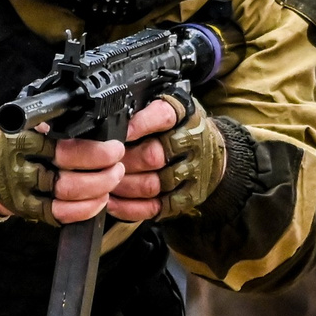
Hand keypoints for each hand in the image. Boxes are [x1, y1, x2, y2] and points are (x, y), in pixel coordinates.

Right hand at [0, 124, 132, 225]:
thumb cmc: (18, 141)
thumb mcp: (32, 122)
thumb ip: (57, 122)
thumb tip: (99, 124)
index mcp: (24, 139)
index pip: (64, 148)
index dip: (94, 152)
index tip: (115, 148)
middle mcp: (21, 166)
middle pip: (67, 175)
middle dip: (102, 173)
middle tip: (118, 165)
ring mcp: (23, 191)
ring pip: (65, 195)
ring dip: (97, 190)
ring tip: (113, 179)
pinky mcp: (27, 209)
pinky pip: (58, 214)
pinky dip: (83, 210)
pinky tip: (99, 201)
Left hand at [109, 95, 225, 221]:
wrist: (211, 153)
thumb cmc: (179, 128)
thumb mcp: (166, 108)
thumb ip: (142, 111)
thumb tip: (110, 121)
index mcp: (184, 116)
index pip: (163, 116)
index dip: (140, 125)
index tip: (122, 132)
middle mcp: (190, 145)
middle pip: (152, 156)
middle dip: (123, 161)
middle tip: (105, 162)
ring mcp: (188, 175)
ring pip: (151, 184)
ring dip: (122, 185)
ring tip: (104, 181)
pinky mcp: (183, 199)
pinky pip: (153, 207)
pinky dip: (129, 207)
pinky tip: (113, 201)